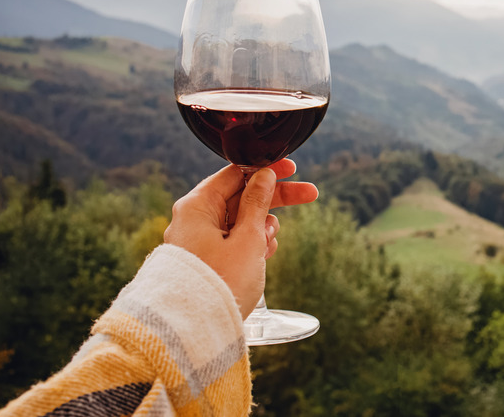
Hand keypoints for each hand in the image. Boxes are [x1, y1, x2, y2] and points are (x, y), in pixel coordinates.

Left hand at [163, 159, 317, 318]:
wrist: (194, 333)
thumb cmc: (221, 282)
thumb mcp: (248, 238)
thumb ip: (258, 203)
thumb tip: (263, 175)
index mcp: (197, 206)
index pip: (236, 173)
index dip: (267, 170)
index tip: (292, 169)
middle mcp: (192, 220)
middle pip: (240, 197)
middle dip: (275, 200)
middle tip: (310, 195)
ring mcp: (197, 241)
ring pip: (239, 221)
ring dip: (262, 228)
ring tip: (268, 246)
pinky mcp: (204, 261)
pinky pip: (232, 242)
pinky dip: (251, 245)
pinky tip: (262, 257)